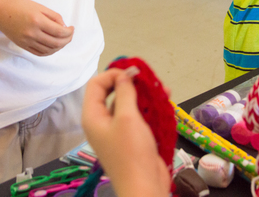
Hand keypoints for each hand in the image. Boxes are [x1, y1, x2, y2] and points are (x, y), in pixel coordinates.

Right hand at [0, 0, 73, 55]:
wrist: (0, 13)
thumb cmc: (20, 6)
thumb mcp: (39, 6)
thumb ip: (53, 16)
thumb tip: (64, 27)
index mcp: (38, 21)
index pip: (59, 32)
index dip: (69, 32)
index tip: (72, 28)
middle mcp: (32, 33)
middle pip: (56, 43)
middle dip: (67, 40)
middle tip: (70, 35)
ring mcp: (27, 41)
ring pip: (49, 50)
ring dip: (59, 47)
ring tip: (63, 40)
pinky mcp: (23, 46)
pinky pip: (40, 53)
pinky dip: (49, 51)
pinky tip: (53, 46)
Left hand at [82, 70, 170, 196]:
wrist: (144, 186)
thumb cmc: (132, 154)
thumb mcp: (128, 118)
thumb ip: (125, 92)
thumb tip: (125, 73)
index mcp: (93, 116)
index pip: (96, 84)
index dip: (114, 74)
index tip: (133, 73)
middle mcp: (102, 121)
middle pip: (113, 92)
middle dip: (132, 83)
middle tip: (149, 80)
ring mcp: (117, 130)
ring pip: (128, 103)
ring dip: (144, 95)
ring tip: (163, 90)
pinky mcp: (131, 137)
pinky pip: (138, 116)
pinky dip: (150, 108)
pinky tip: (164, 102)